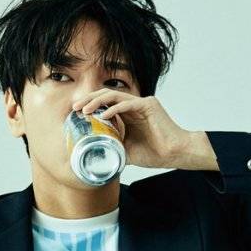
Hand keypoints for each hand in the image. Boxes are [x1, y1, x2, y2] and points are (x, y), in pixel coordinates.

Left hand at [72, 90, 191, 168]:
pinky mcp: (149, 105)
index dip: (91, 106)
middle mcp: (134, 105)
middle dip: (89, 100)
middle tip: (75, 108)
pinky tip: (103, 115)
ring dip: (97, 102)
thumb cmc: (156, 153)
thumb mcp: (127, 150)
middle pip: (107, 96)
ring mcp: (142, 103)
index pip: (106, 104)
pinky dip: (114, 109)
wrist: (176, 154)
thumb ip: (114, 146)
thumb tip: (97, 153)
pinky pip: (127, 104)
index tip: (77, 114)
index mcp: (129, 114)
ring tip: (84, 110)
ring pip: (114, 96)